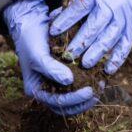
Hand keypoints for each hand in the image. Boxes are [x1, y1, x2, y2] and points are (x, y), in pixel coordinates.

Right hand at [3, 0, 98, 116]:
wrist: (31, 25)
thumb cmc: (31, 40)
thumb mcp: (38, 54)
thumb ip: (51, 69)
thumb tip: (69, 81)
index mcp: (36, 90)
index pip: (57, 103)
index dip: (74, 100)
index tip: (89, 91)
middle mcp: (45, 90)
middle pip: (67, 106)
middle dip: (84, 101)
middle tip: (98, 92)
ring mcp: (54, 83)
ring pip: (73, 98)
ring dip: (87, 96)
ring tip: (101, 86)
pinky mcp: (63, 74)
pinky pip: (76, 84)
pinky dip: (87, 83)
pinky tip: (98, 78)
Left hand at [49, 0, 131, 75]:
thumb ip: (72, 6)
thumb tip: (52, 19)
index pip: (78, 9)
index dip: (65, 20)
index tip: (52, 32)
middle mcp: (109, 7)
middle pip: (93, 27)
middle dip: (80, 42)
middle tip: (68, 55)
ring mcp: (122, 19)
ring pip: (109, 38)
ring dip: (96, 53)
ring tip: (85, 64)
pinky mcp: (131, 29)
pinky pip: (125, 46)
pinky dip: (117, 59)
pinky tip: (107, 70)